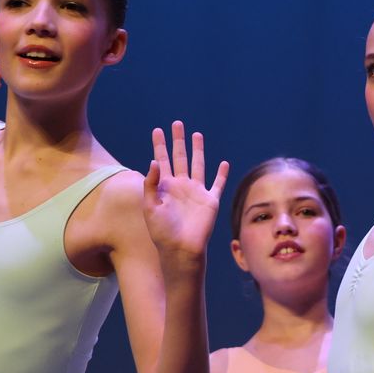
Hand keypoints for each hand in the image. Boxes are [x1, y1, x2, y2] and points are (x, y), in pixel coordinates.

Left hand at [142, 122, 229, 268]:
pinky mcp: (210, 201)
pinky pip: (217, 184)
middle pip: (180, 157)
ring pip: (197, 165)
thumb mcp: (150, 206)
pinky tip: (223, 163)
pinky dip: (221, 174)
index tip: (157, 130)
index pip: (161, 160)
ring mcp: (196, 192)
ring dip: (197, 150)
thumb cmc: (161, 231)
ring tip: (196, 135)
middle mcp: (180, 185)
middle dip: (178, 141)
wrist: (180, 248)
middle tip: (176, 124)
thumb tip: (154, 161)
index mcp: (164, 186)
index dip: (159, 145)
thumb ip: (151, 183)